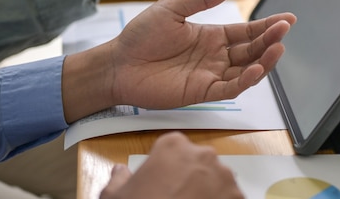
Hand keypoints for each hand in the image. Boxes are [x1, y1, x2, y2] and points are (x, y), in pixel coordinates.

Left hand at [61, 0, 294, 121]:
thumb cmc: (140, 35)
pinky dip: (245, 80)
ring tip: (278, 46)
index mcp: (210, 35)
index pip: (246, 31)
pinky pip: (230, 88)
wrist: (118, 62)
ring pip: (246, 70)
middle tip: (284, 28)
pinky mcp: (202, 92)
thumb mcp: (172, 9)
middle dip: (270, 39)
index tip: (287, 18)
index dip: (267, 25)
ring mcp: (210, 74)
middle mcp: (215, 56)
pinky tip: (256, 68)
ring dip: (264, 60)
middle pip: (251, 49)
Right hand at [99, 132, 243, 198]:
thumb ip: (119, 178)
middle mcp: (203, 155)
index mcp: (173, 146)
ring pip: (218, 183)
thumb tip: (120, 171)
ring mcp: (225, 178)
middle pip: (199, 164)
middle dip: (191, 180)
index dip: (167, 168)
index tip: (161, 185)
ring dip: (208, 194)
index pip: (173, 150)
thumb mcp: (114, 196)